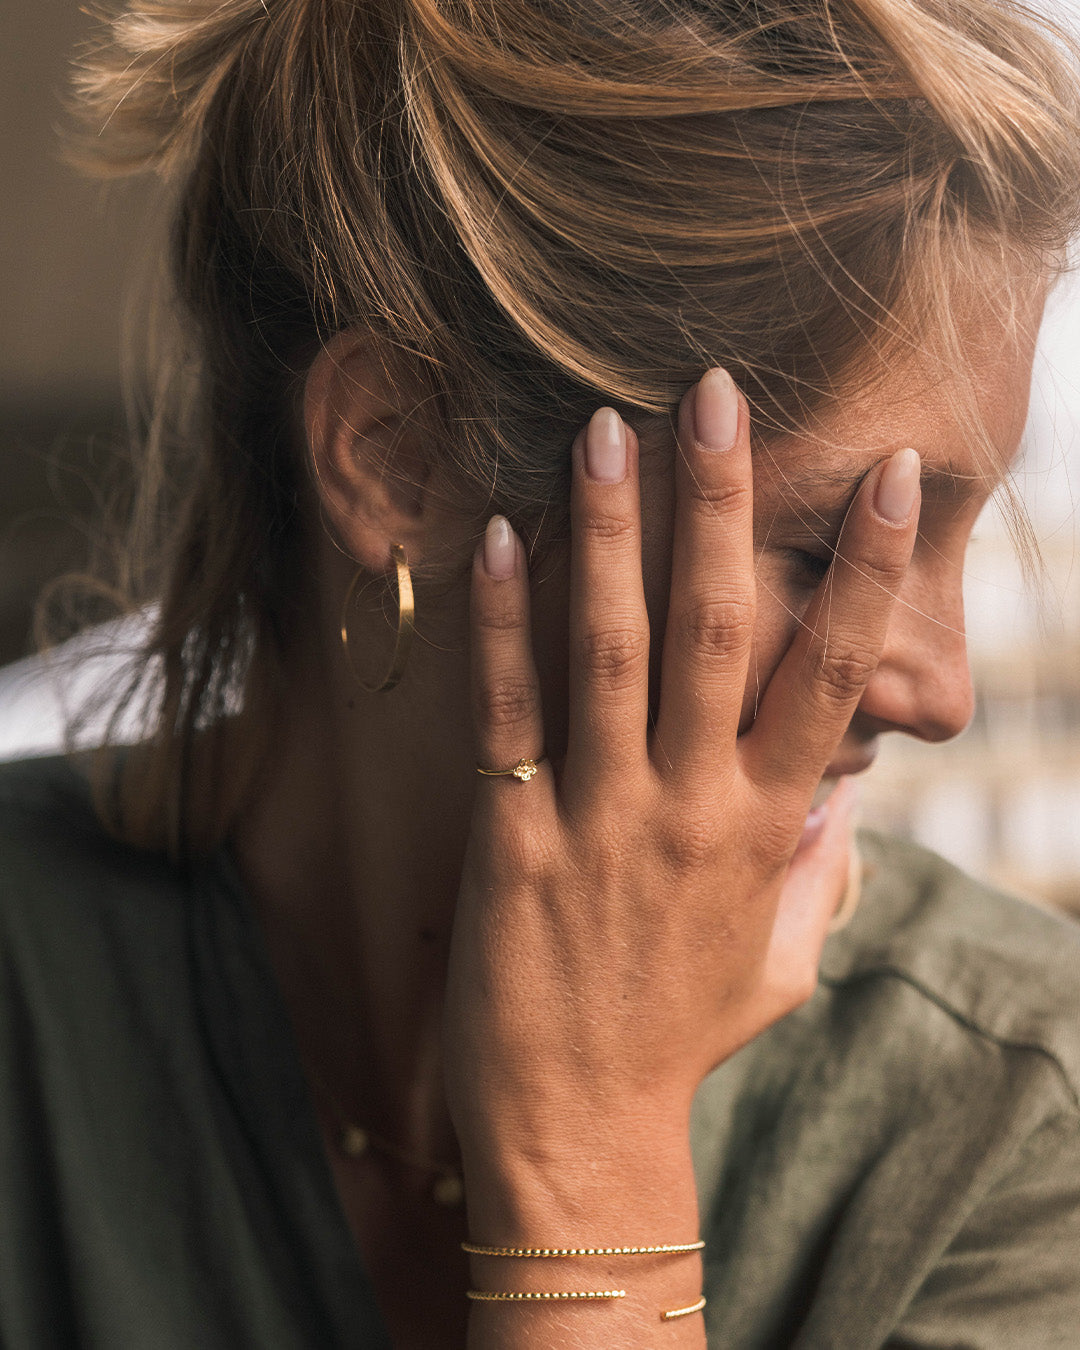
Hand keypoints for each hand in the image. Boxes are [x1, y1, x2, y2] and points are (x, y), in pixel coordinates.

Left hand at [445, 368, 919, 1231]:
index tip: (895, 479)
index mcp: (768, 830)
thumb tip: (844, 801)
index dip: (870, 573)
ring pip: (614, 653)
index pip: (834, 678)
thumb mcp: (780, 961)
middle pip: (722, 633)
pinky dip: (503, 624)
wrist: (579, 1125)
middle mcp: (692, 808)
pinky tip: (502, 538)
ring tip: (606, 429)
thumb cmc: (681, 1035)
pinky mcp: (512, 839)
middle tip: (718, 394)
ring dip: (612, 535)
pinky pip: (509, 714)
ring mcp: (600, 821)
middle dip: (723, 507)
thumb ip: (818, 872)